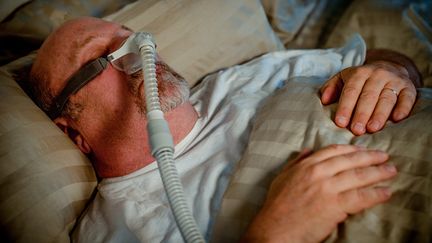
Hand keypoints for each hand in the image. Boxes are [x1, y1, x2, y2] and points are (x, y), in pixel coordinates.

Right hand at [242, 145, 396, 242]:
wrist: (276, 228)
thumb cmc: (277, 205)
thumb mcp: (282, 176)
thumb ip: (296, 162)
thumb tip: (307, 149)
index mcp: (307, 165)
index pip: (334, 151)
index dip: (352, 149)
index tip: (363, 149)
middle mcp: (319, 172)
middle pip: (351, 160)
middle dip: (371, 157)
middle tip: (385, 156)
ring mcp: (328, 188)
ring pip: (359, 176)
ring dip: (379, 173)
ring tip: (391, 171)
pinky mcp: (335, 206)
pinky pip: (361, 197)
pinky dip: (376, 194)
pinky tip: (386, 192)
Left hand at [320, 61, 416, 134]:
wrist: (389, 68)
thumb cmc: (361, 80)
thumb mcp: (343, 79)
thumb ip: (331, 88)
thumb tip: (324, 100)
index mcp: (360, 73)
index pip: (351, 91)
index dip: (345, 107)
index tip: (340, 123)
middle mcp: (378, 74)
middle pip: (368, 96)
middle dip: (361, 114)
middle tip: (356, 130)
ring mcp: (394, 80)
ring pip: (386, 98)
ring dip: (380, 114)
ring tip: (372, 129)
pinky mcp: (409, 87)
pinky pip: (407, 98)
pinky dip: (403, 108)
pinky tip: (397, 119)